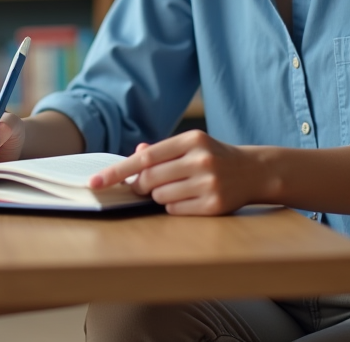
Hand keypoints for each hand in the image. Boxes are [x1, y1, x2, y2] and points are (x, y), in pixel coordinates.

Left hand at [89, 130, 258, 214]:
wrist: (254, 171)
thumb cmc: (213, 156)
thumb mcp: (191, 145)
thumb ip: (161, 151)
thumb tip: (134, 156)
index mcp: (191, 140)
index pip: (145, 157)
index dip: (117, 171)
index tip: (95, 181)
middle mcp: (201, 160)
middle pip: (149, 179)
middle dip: (141, 185)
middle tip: (147, 185)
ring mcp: (209, 183)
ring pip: (160, 197)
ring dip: (160, 196)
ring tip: (179, 188)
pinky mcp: (214, 205)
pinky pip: (175, 210)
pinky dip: (174, 206)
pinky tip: (190, 198)